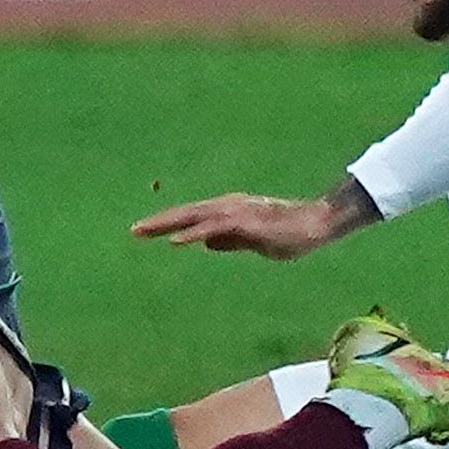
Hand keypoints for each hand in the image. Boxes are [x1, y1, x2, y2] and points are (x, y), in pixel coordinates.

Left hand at [132, 180, 379, 260]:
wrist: (315, 224)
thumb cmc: (288, 233)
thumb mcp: (252, 240)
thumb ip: (229, 241)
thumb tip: (205, 243)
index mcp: (228, 210)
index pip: (191, 216)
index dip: (167, 222)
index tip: (145, 231)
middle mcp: (227, 206)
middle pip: (186, 212)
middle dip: (158, 221)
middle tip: (133, 230)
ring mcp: (236, 211)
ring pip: (194, 216)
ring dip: (167, 224)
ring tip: (143, 232)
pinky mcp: (245, 221)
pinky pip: (214, 228)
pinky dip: (193, 233)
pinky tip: (176, 241)